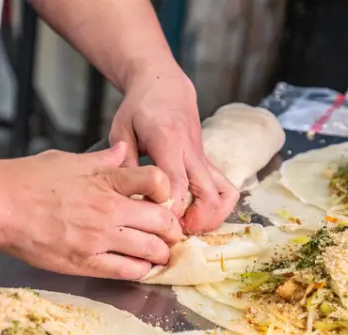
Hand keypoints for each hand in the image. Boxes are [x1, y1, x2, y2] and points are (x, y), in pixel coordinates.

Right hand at [0, 142, 181, 279]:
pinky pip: (126, 271)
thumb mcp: (70, 160)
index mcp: (106, 180)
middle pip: (162, 222)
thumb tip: (124, 151)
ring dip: (161, 253)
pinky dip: (140, 270)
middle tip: (171, 233)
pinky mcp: (85, 262)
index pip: (157, 181)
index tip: (165, 198)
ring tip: (160, 253)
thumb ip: (103, 160)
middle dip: (172, 229)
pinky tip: (140, 267)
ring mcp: (98, 238)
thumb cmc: (28, 179)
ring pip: (150, 250)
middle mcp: (108, 209)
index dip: (167, 191)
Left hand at [109, 63, 238, 234]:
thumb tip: (126, 197)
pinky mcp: (209, 165)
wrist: (166, 87)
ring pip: (224, 194)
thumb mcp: (121, 129)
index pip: (177, 182)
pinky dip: (219, 209)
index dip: (171, 208)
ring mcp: (204, 160)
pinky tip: (199, 219)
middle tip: (174, 234)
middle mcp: (192, 153)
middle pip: (207, 194)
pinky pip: (226, 190)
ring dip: (212, 218)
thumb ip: (123, 163)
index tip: (159, 224)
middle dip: (195, 221)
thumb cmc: (140, 109)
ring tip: (190, 229)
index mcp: (168, 141)